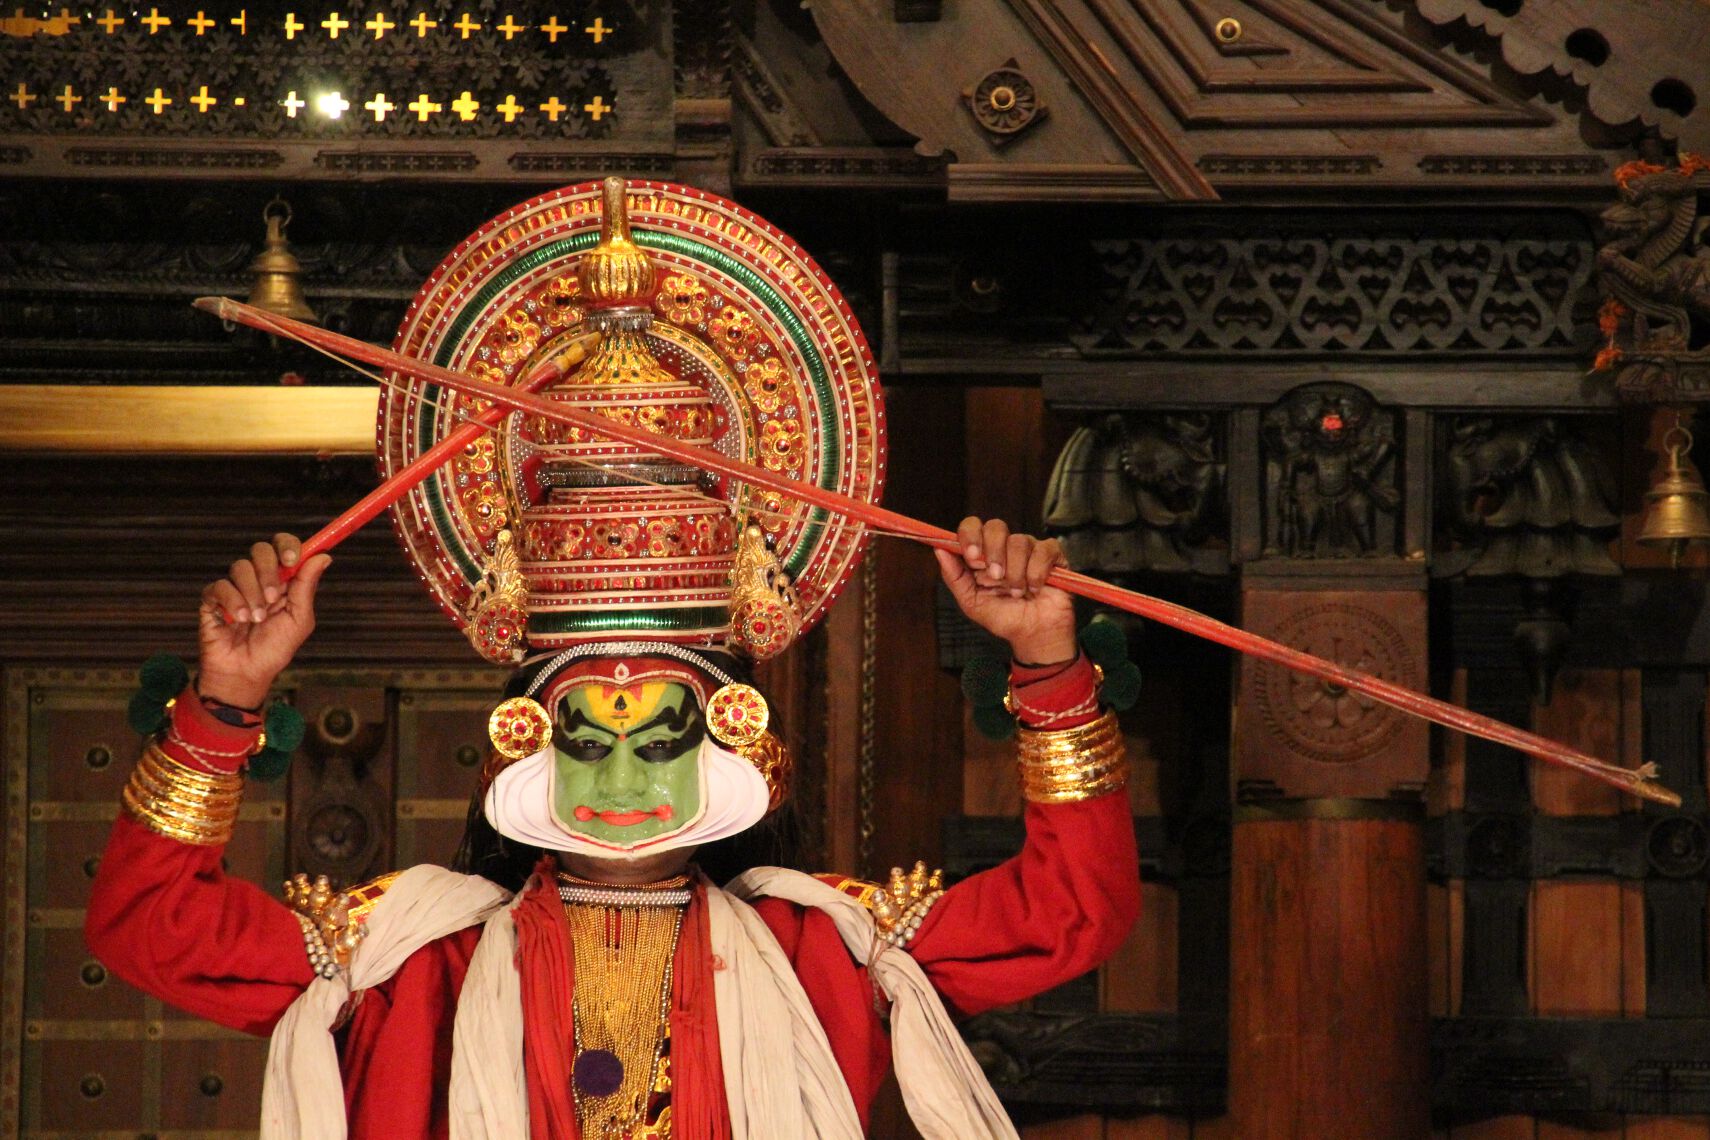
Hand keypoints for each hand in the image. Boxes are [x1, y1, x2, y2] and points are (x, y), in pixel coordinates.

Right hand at [196, 535, 331, 707]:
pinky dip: (232, 602)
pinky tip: (238, 620)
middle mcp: (259, 579)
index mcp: (283, 580)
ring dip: (252, 594)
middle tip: (273, 598)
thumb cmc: (275, 649)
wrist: (245, 672)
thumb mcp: (299, 619)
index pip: (284, 547)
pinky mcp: (212, 598)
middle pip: (261, 549)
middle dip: (269, 570)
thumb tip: (324, 556)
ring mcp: (235, 587)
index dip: (288, 546)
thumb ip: (307, 587)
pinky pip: (220, 586)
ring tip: (256, 619)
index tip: (292, 560)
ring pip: (241, 567)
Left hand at [934, 517, 1076, 664]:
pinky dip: (1036, 573)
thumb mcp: (972, 602)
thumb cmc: (1003, 617)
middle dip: (993, 553)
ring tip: (1017, 593)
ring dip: (1015, 573)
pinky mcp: (1052, 554)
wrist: (1033, 634)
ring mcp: (1029, 548)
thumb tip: (939, 550)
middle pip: (996, 526)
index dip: (971, 536)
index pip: (972, 526)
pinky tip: (1035, 588)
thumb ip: (955, 576)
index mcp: (983, 553)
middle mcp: (1005, 546)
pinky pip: (1043, 550)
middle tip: (996, 578)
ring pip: (1019, 542)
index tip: (973, 558)